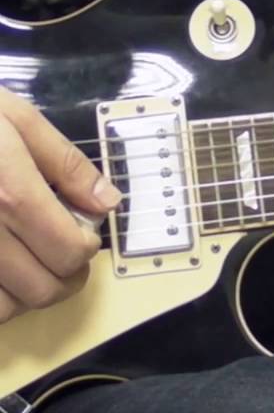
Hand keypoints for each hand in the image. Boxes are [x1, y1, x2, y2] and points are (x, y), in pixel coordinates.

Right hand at [0, 85, 120, 322]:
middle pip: (42, 289)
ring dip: (26, 294)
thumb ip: (66, 163)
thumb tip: (107, 202)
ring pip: (4, 310)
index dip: (86, 249)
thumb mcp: (15, 120)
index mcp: (9, 194)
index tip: (83, 234)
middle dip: (66, 277)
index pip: (69, 252)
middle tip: (64, 255)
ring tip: (29, 264)